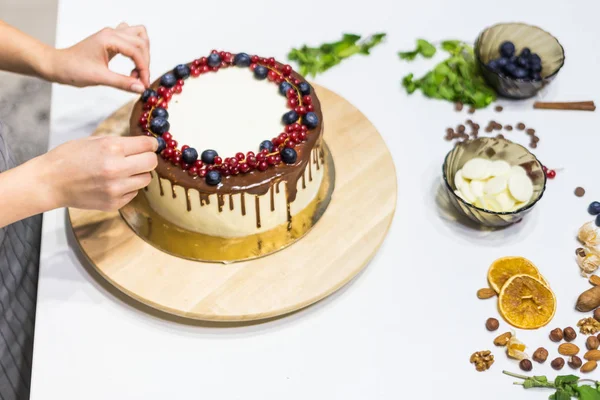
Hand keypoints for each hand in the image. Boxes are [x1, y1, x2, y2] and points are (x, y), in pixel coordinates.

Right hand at [36, 135, 157, 210]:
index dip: (152, 144)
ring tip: (123, 171)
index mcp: (112, 148)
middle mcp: (117, 168)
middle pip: (152, 163)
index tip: (151, 145)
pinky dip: (128, 187)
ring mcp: (116, 188)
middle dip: (148, 158)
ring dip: (139, 174)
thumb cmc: (69, 157)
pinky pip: (134, 193)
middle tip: (139, 158)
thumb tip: (145, 144)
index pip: (148, 145)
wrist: (49, 182)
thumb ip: (120, 142)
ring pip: (146, 179)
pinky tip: (113, 183)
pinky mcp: (114, 203)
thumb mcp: (94, 141)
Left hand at [47, 23, 149, 92]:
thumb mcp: (99, 78)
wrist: (58, 65)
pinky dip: (136, 50)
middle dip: (145, 62)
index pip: (136, 51)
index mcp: (109, 38)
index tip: (144, 84)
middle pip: (141, 42)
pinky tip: (131, 64)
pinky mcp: (111, 40)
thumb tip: (141, 88)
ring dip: (143, 53)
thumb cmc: (73, 69)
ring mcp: (111, 35)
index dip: (144, 69)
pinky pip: (131, 39)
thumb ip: (122, 82)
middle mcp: (112, 33)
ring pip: (139, 36)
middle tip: (141, 80)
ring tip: (137, 70)